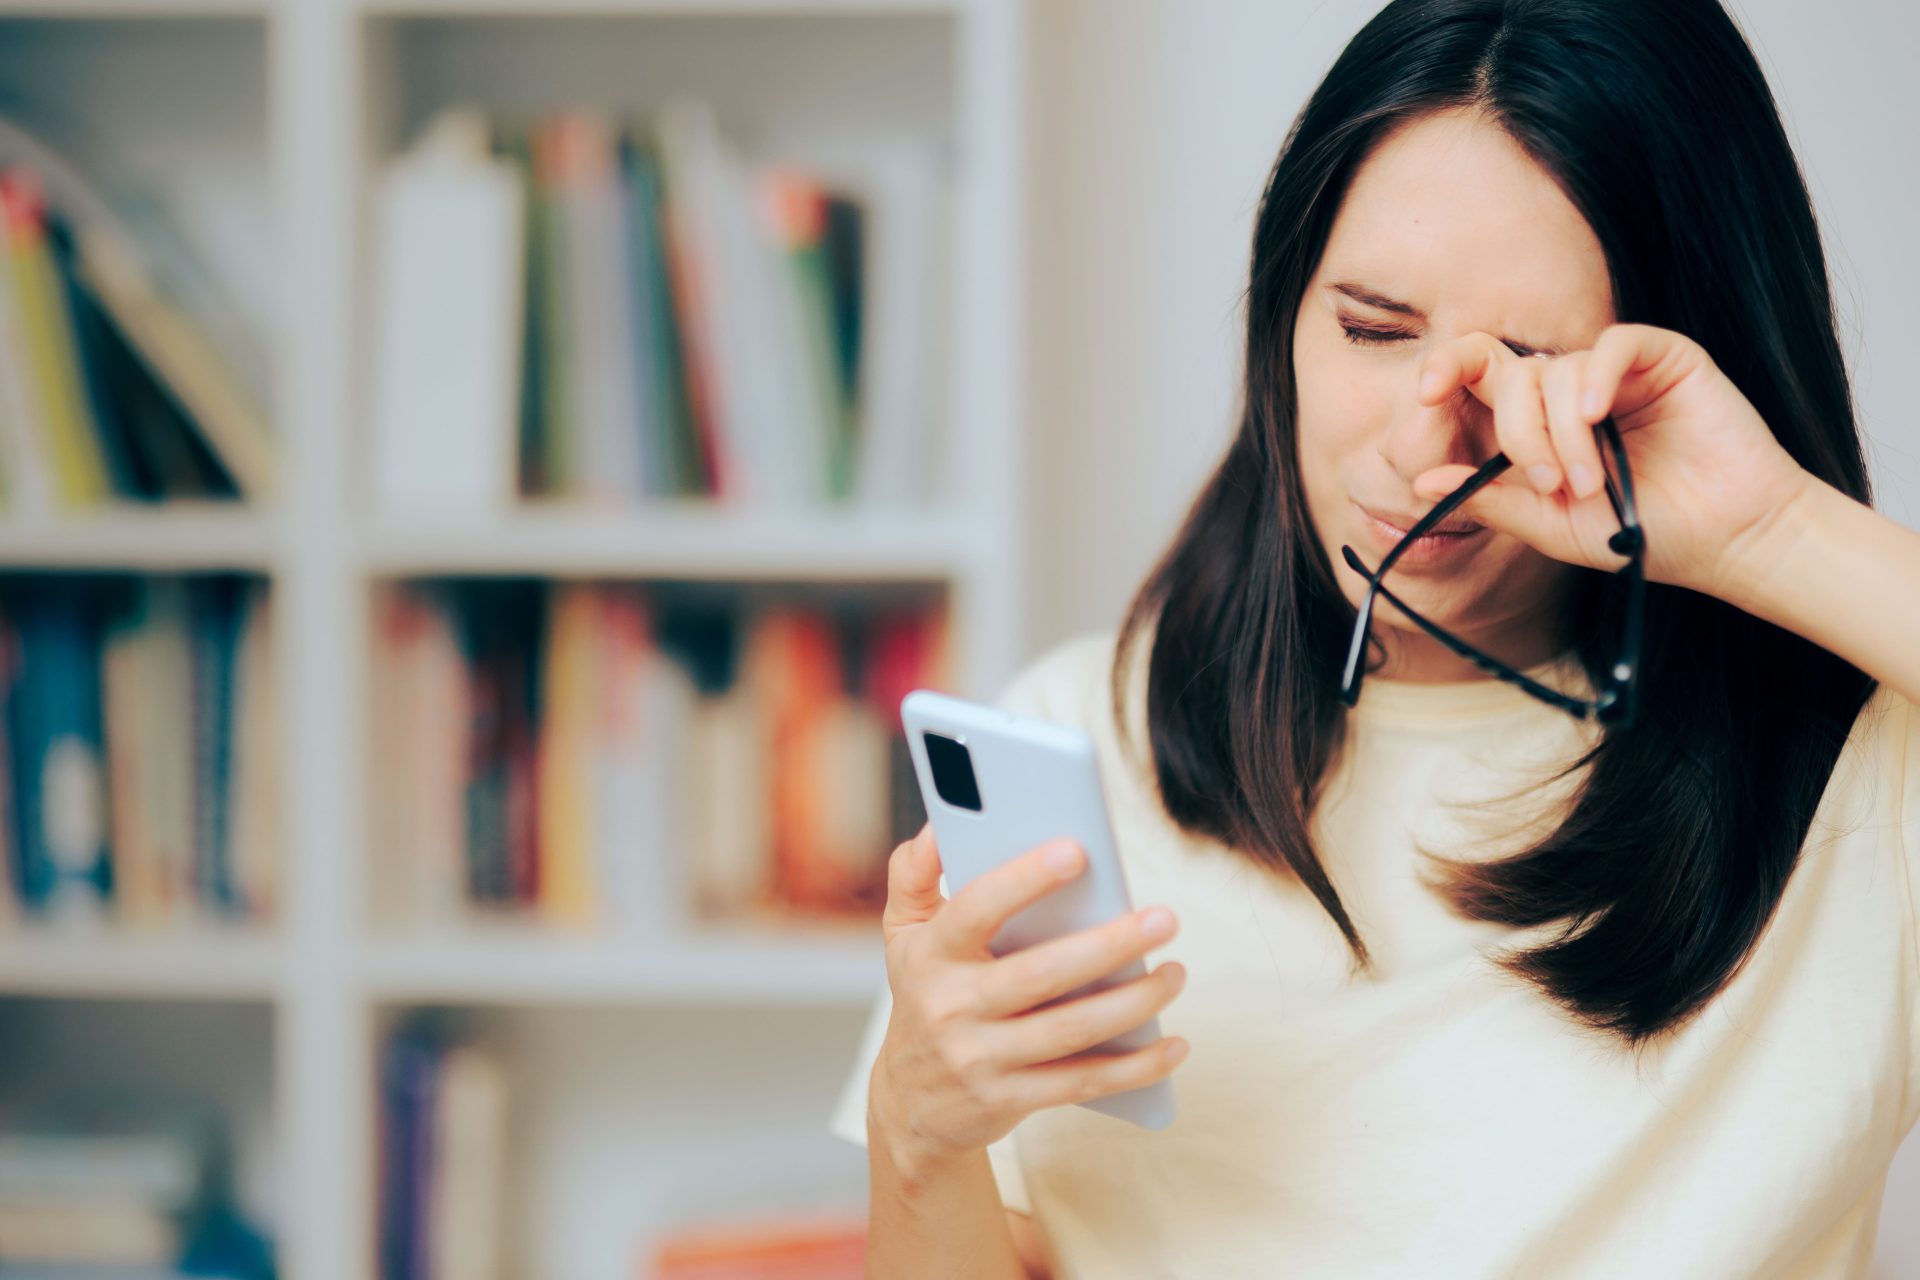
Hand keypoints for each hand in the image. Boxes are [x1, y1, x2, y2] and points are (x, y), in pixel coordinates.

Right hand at [869, 822, 1187, 1169]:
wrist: (911, 1104)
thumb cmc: (924, 998)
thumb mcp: (903, 935)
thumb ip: (913, 875)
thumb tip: (938, 825)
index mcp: (931, 954)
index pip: (977, 908)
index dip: (1024, 879)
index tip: (1078, 850)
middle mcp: (952, 1007)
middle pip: (1041, 973)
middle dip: (1109, 945)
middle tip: (1164, 919)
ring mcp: (981, 1058)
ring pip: (1071, 1030)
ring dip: (1134, 1002)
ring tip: (1175, 972)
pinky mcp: (1010, 1099)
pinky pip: (1083, 1082)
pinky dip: (1135, 1067)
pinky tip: (1173, 1045)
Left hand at [1408, 323, 1815, 598]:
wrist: (1725, 540)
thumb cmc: (1640, 536)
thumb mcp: (1551, 526)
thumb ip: (1492, 501)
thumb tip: (1422, 483)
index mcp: (1537, 423)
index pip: (1479, 378)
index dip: (1446, 371)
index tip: (1423, 395)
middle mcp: (1571, 391)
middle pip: (1510, 373)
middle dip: (1517, 432)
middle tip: (1549, 484)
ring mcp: (1616, 372)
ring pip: (1558, 369)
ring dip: (1565, 432)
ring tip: (1594, 484)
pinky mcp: (1664, 358)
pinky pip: (1612, 344)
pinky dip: (1596, 376)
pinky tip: (1598, 415)